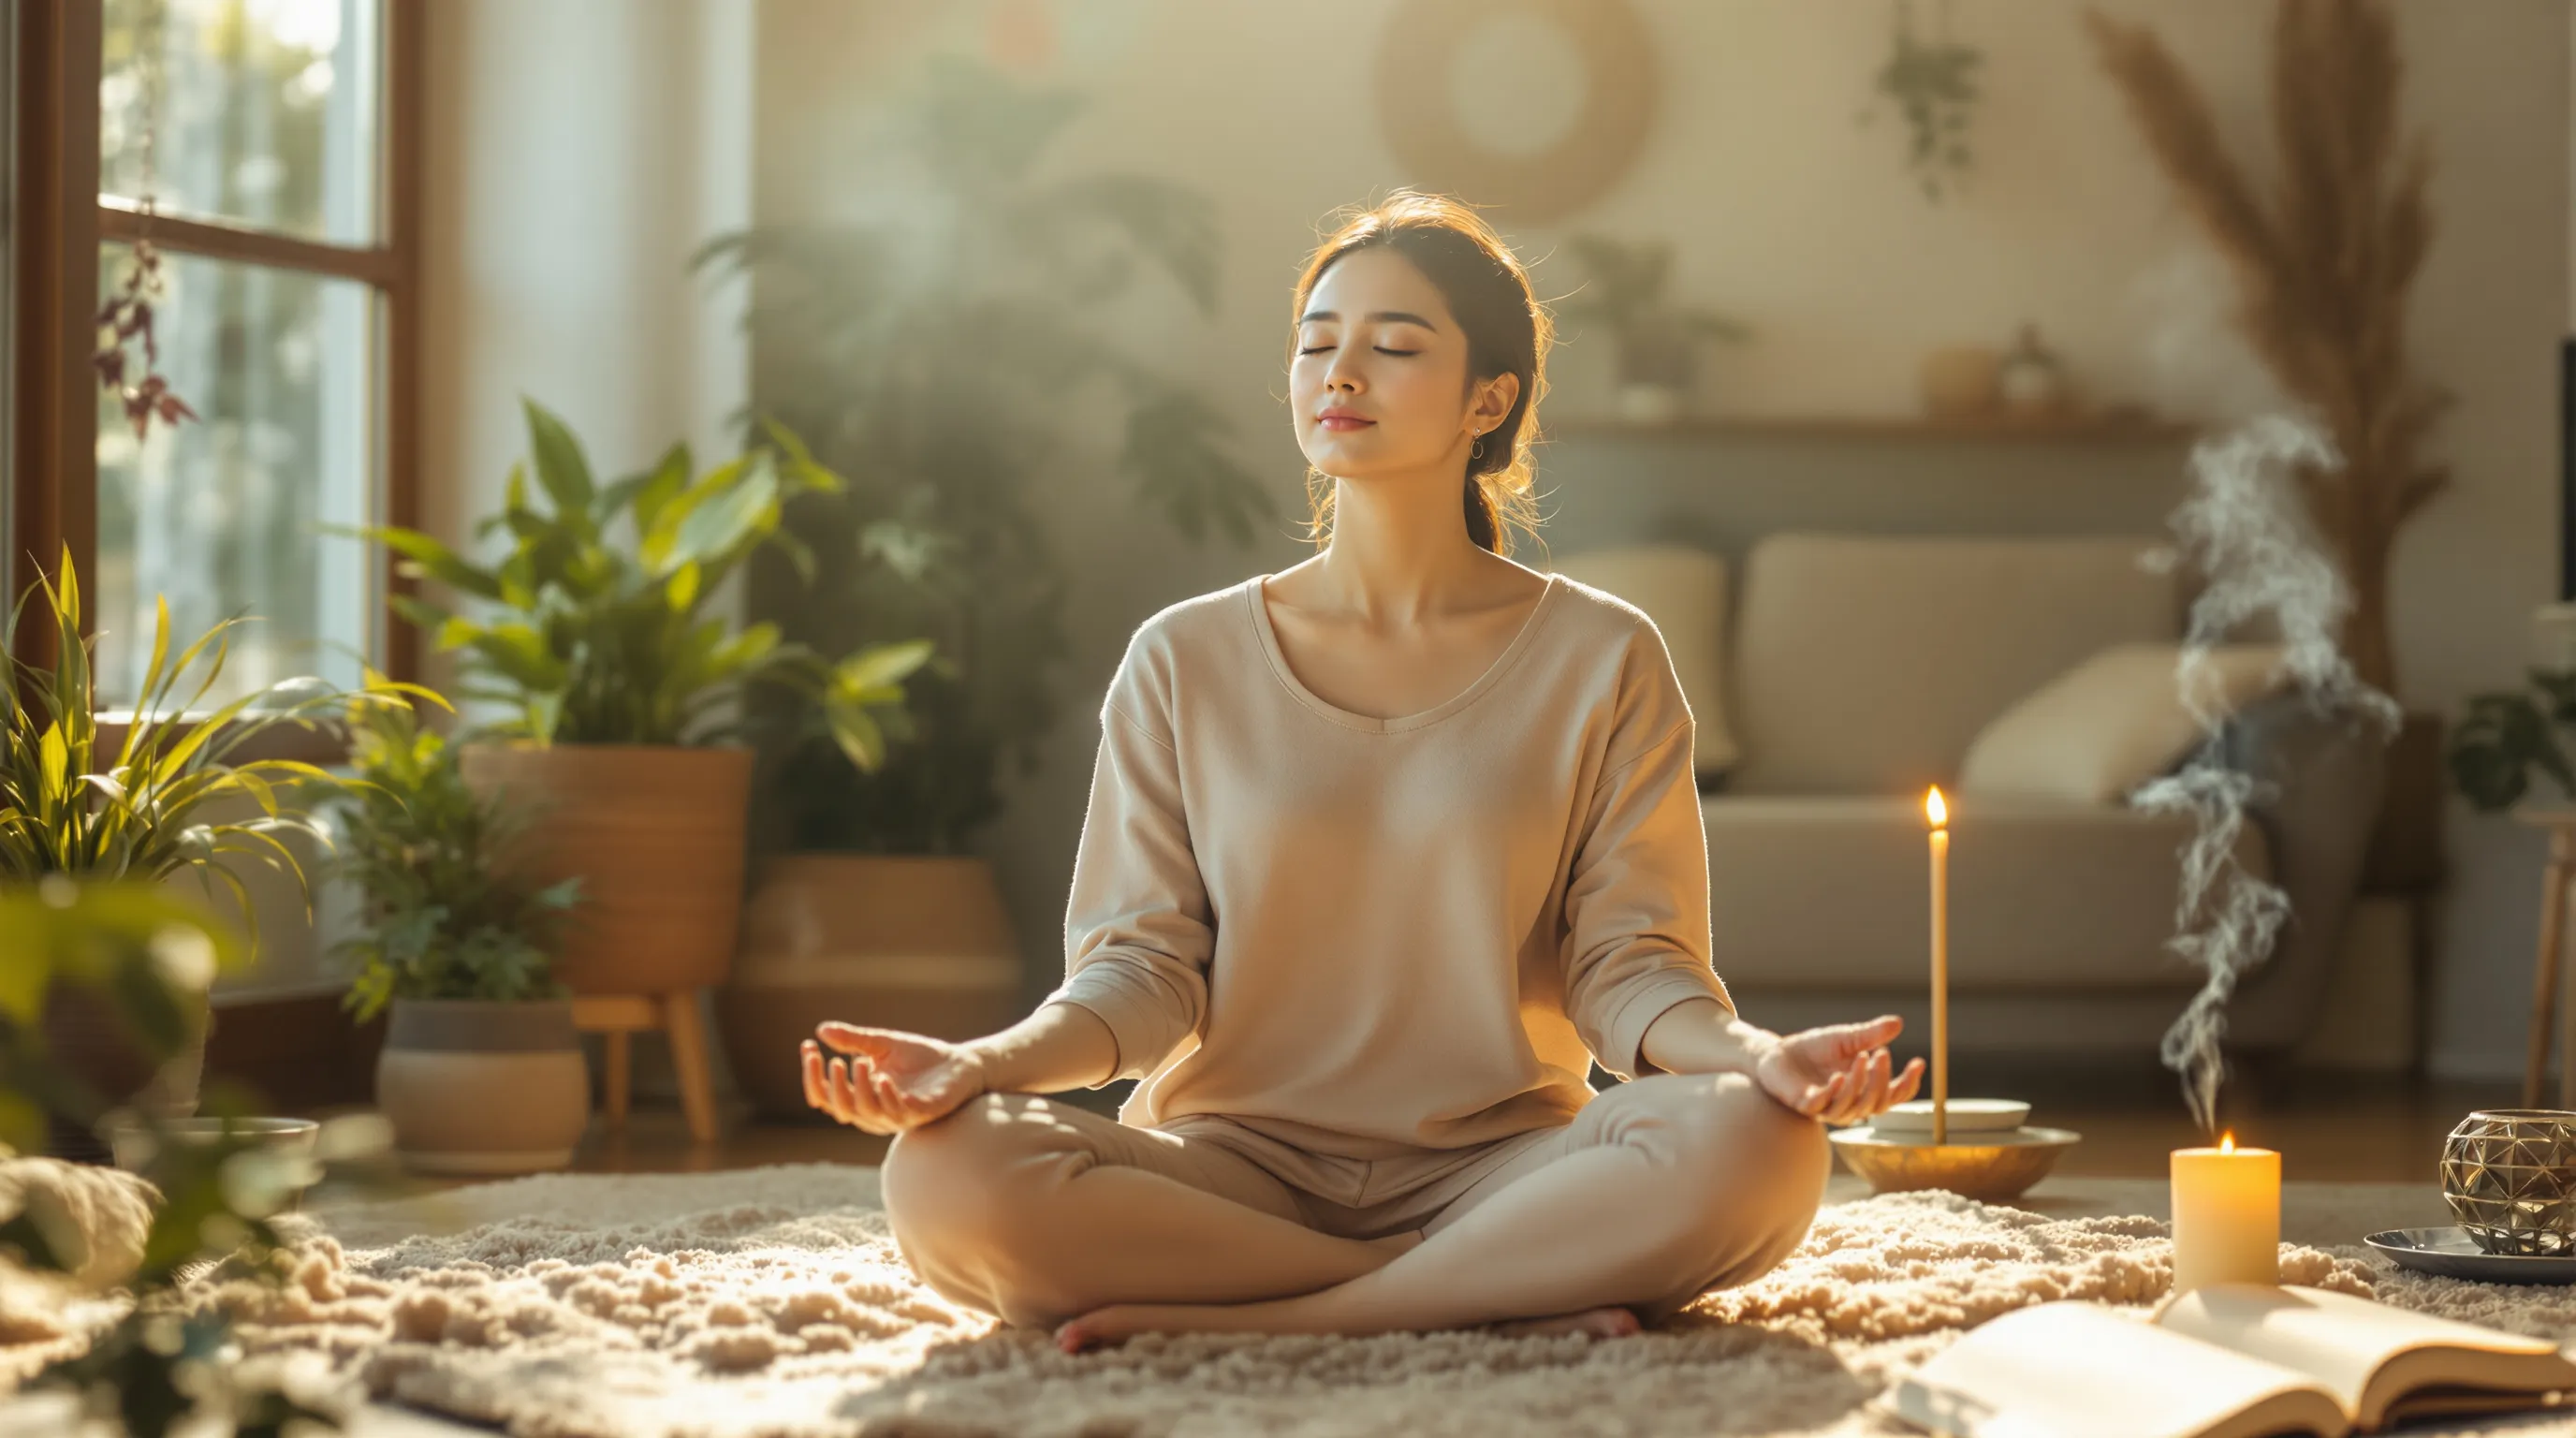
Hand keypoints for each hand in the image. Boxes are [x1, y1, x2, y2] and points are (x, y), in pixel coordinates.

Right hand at [800, 1022, 989, 1134]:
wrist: (961, 1063)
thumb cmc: (921, 1058)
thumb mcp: (883, 1045)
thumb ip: (855, 1041)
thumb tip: (821, 1030)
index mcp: (862, 1097)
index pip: (826, 1096)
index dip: (813, 1076)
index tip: (808, 1046)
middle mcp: (875, 1112)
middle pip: (841, 1109)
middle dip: (832, 1086)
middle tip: (832, 1061)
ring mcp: (898, 1115)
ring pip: (867, 1113)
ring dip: (859, 1088)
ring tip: (857, 1061)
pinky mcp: (922, 1113)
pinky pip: (900, 1113)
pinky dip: (888, 1097)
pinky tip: (884, 1078)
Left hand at [1749, 1014, 1924, 1125]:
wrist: (1777, 1053)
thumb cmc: (1814, 1050)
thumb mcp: (1845, 1038)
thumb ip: (1869, 1035)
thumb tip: (1898, 1023)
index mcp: (1864, 1090)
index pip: (1894, 1095)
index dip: (1908, 1083)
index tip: (1918, 1062)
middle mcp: (1849, 1104)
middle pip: (1877, 1103)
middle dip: (1883, 1079)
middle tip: (1882, 1052)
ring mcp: (1827, 1108)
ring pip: (1853, 1108)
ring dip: (1860, 1084)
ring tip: (1861, 1056)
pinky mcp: (1805, 1105)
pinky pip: (1822, 1106)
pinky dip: (1833, 1093)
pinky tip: (1839, 1077)